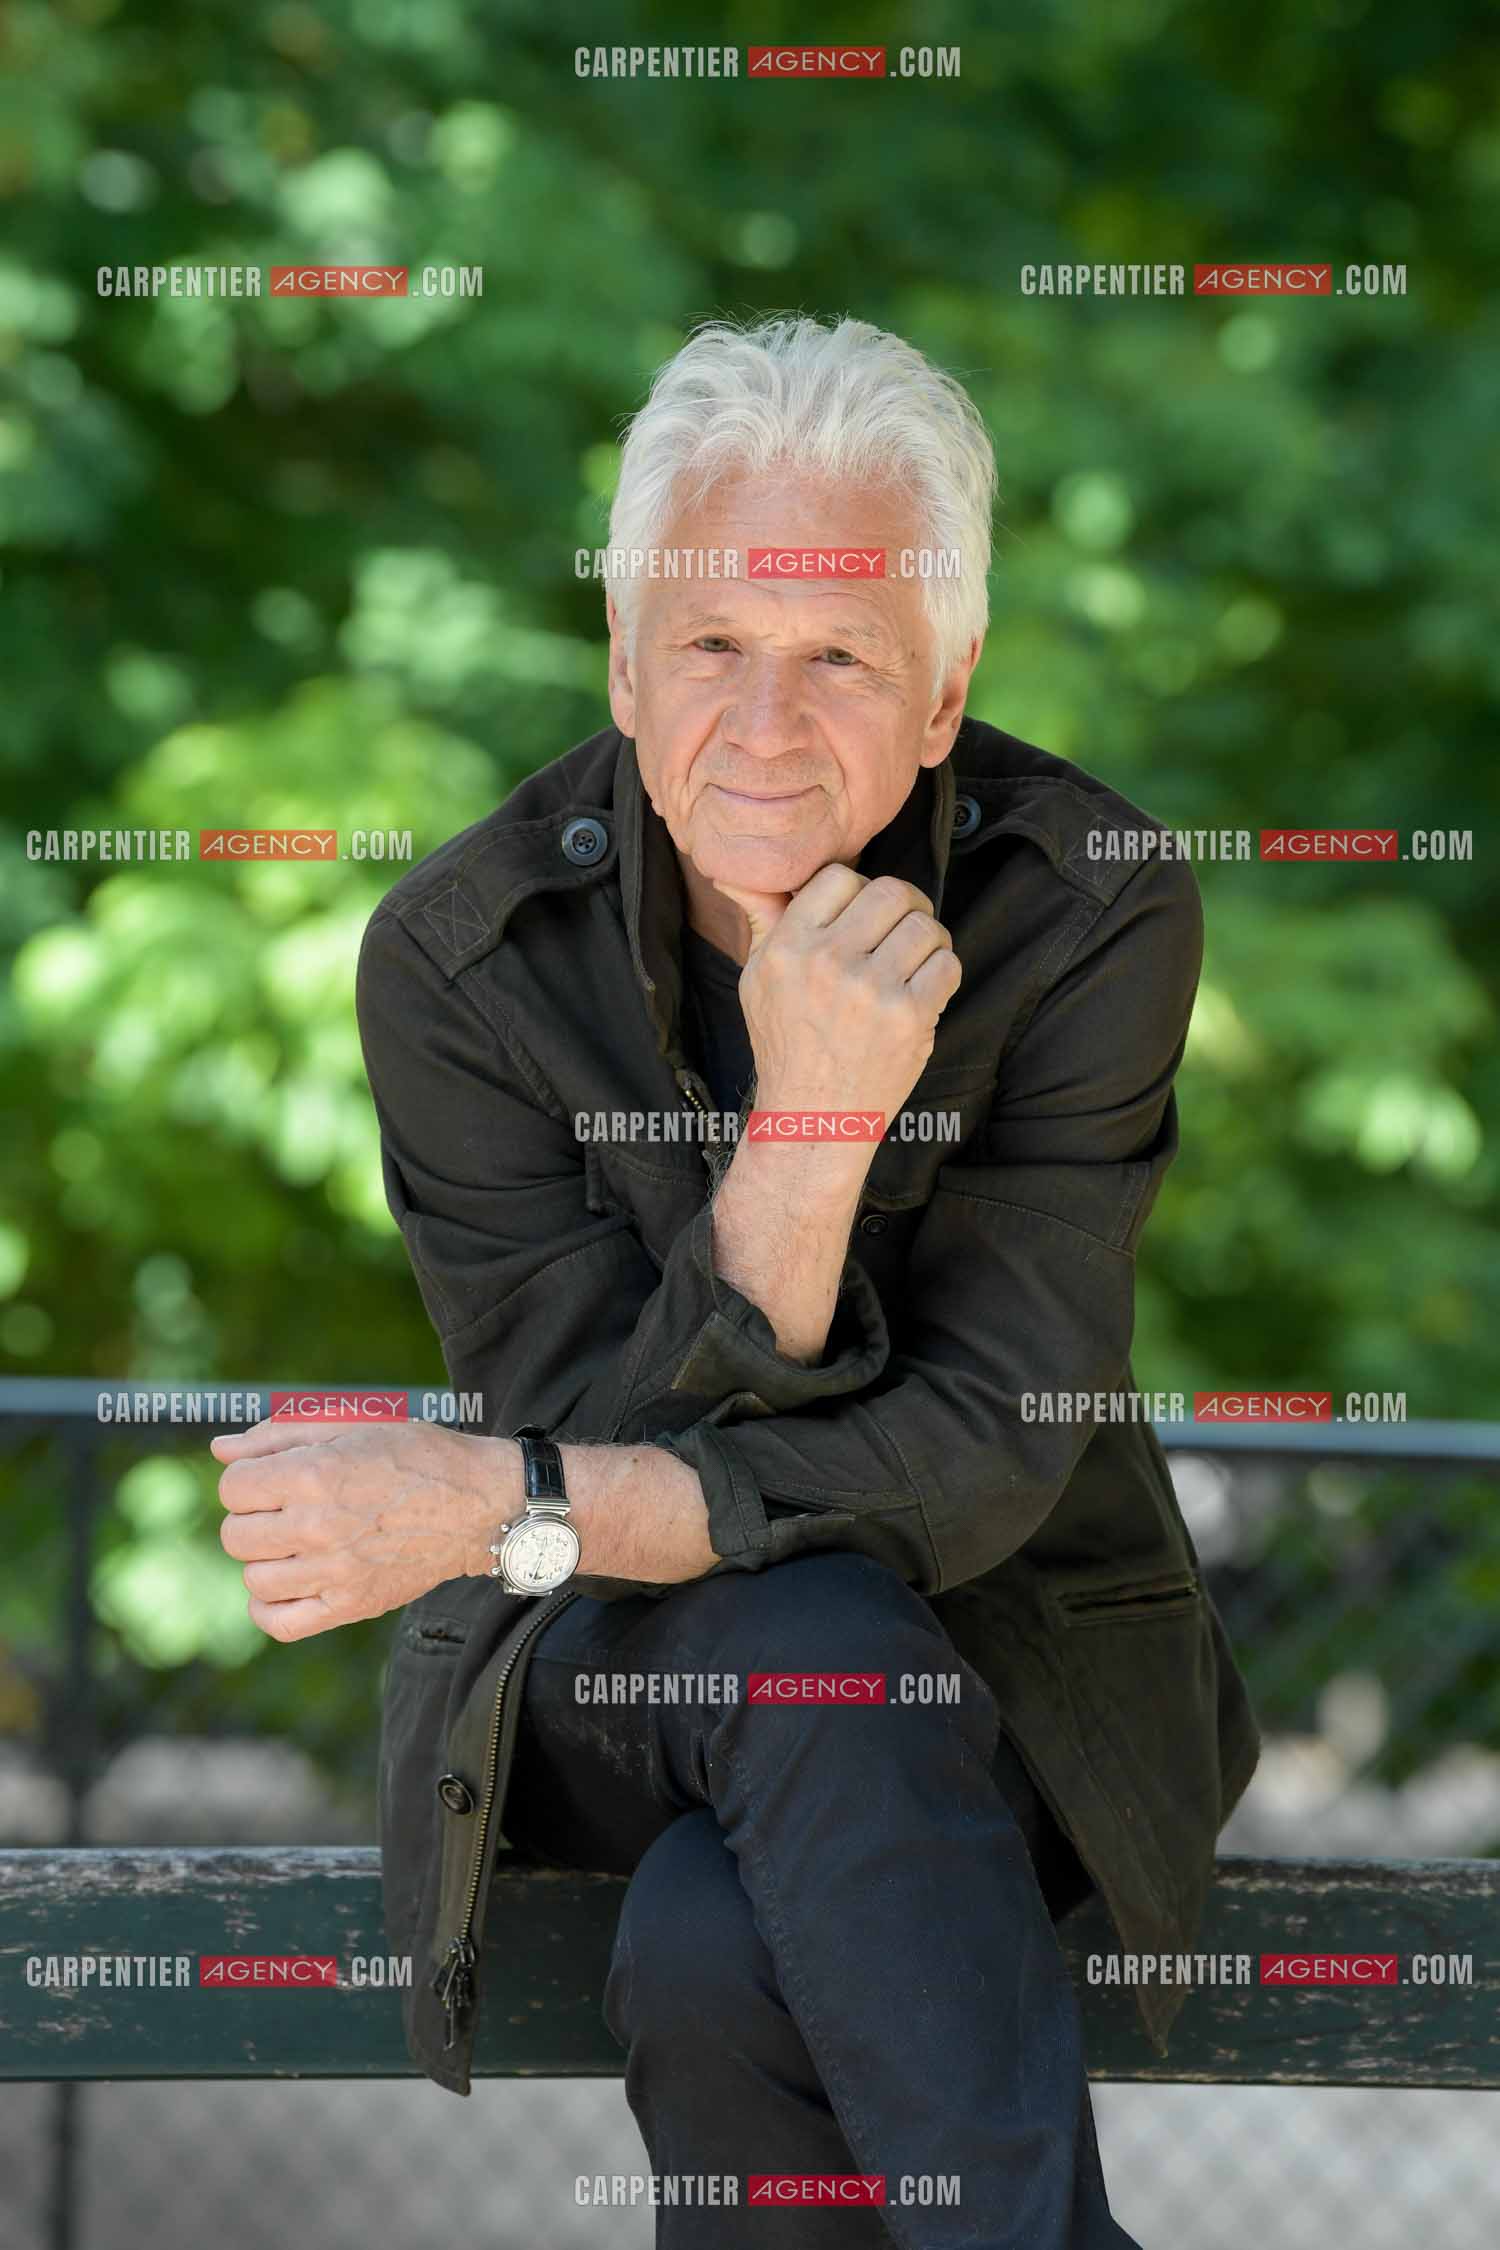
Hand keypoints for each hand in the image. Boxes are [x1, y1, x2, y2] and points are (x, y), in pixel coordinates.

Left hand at [211, 1417, 512, 1641]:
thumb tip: (221, 1450)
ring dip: (265, 1557)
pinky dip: (268, 1606)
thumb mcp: (354, 1423)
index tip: (274, 1476)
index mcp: (315, 1473)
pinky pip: (279, 1623)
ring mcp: (334, 1572)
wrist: (477, 1504)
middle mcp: (318, 1526)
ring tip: (295, 1541)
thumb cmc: (416, 1455)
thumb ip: (281, 1432)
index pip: (233, 1487)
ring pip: (253, 1578)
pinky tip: (286, 1581)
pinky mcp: (349, 1605)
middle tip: (287, 1507)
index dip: (248, 1478)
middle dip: (253, 1516)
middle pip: (235, 1535)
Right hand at [714, 864, 961, 1129]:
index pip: (839, 877)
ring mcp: (870, 990)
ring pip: (925, 926)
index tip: (862, 916)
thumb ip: (762, 922)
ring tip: (915, 962)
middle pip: (891, 891)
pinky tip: (924, 991)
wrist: (814, 1119)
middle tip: (901, 931)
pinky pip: (947, 965)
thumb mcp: (756, 981)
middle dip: (905, 907)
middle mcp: (827, 963)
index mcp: (787, 948)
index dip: (858, 891)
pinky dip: (942, 973)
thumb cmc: (787, 1046)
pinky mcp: (909, 1017)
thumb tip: (734, 872)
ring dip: (929, 940)